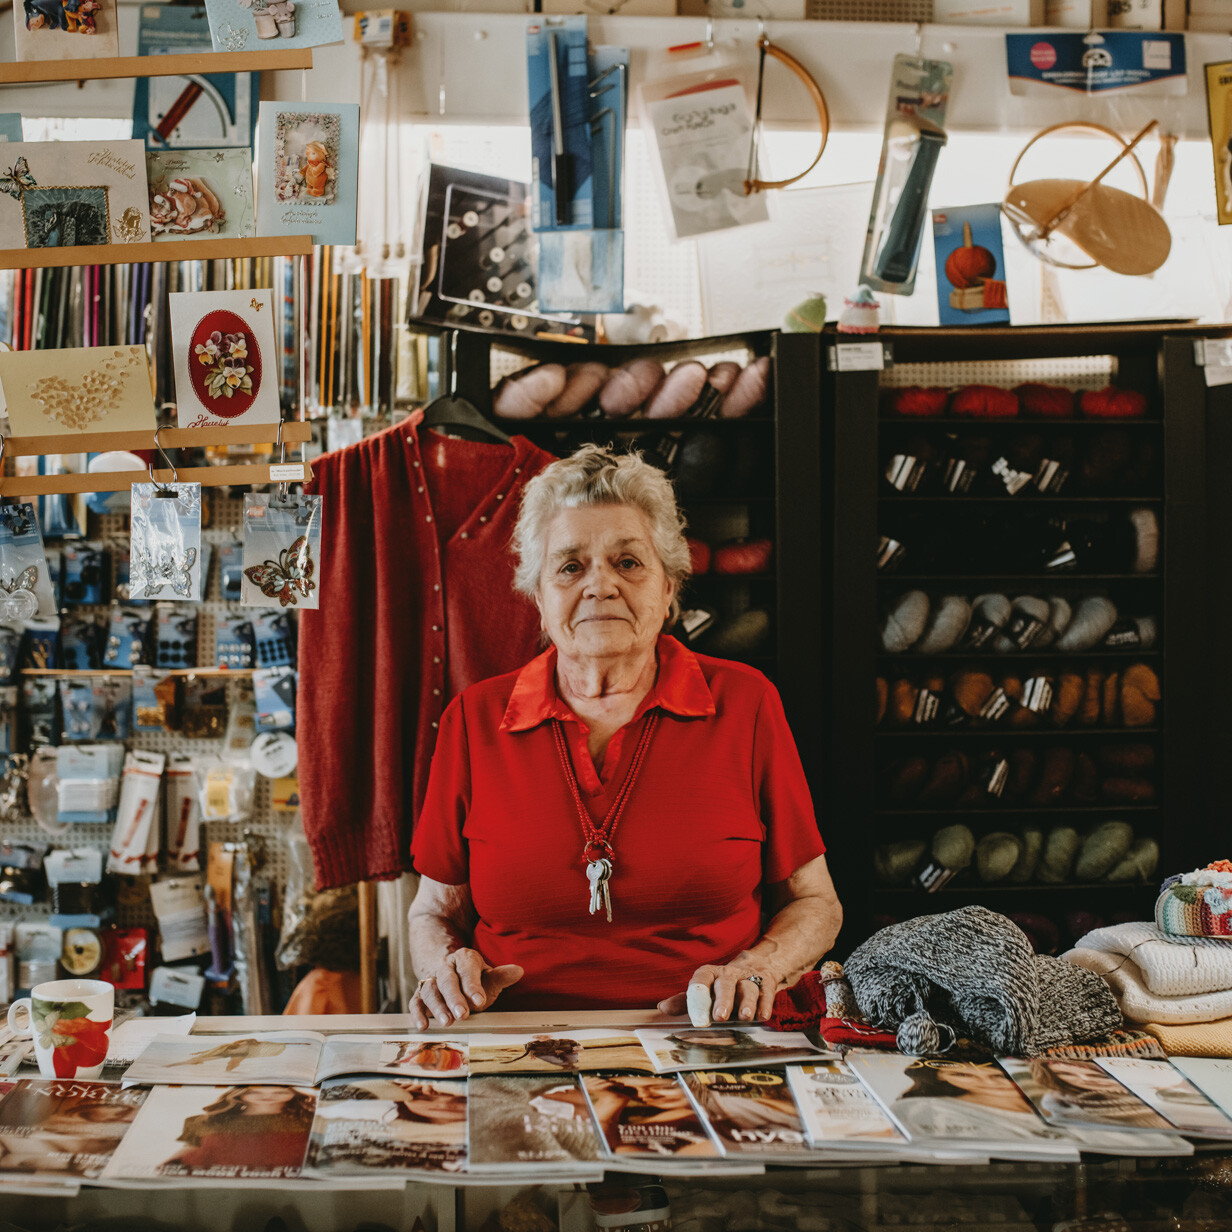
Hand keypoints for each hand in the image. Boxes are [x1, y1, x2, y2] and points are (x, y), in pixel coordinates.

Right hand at [408, 949, 522, 1028]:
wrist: (451, 972)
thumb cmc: (475, 980)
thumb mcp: (489, 977)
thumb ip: (501, 976)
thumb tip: (519, 971)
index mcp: (464, 959)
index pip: (467, 970)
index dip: (473, 985)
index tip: (480, 1000)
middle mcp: (446, 967)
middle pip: (447, 980)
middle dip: (454, 998)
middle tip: (462, 1015)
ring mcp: (431, 980)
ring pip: (429, 990)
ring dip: (437, 1007)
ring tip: (447, 1023)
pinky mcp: (420, 994)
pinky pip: (415, 1001)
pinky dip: (417, 1013)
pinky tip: (423, 1025)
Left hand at [657, 961, 778, 1023]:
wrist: (755, 967)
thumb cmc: (723, 986)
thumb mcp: (705, 991)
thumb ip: (685, 1001)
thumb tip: (662, 1008)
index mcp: (710, 974)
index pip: (701, 979)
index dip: (698, 995)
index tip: (696, 1016)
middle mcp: (728, 974)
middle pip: (726, 984)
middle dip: (723, 1000)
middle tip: (720, 1017)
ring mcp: (748, 978)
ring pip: (748, 987)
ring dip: (747, 1002)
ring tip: (745, 1017)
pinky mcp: (767, 984)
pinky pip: (766, 993)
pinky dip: (765, 1004)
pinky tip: (763, 1016)